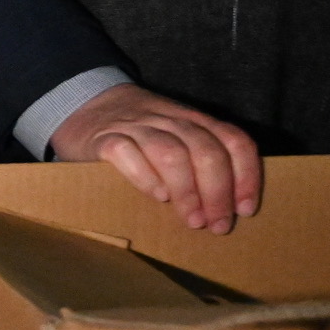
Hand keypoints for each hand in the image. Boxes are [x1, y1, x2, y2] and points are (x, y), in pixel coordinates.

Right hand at [50, 82, 261, 233]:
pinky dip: (146, 178)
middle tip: (217, 225)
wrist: (83, 104)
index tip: (245, 209)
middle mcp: (169, 120)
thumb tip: (232, 205)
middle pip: (205, 151)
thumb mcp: (176, 133)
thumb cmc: (139, 131)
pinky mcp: (104, 139)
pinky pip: (127, 155)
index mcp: (194, 120)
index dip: (246, 175)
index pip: (233, 140)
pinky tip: (156, 196)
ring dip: (187, 191)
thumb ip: (200, 156)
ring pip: (171, 154)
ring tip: (192, 220)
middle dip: (217, 192)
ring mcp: (136, 127)